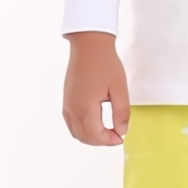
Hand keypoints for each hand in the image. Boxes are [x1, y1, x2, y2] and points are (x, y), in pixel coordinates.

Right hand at [62, 31, 129, 145]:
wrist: (89, 45)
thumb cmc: (105, 64)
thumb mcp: (119, 88)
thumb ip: (121, 112)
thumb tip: (121, 131)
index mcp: (85, 107)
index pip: (95, 135)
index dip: (109, 140)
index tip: (121, 137)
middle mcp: (73, 108)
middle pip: (84, 137)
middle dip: (101, 141)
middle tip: (116, 135)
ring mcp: (67, 104)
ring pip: (76, 132)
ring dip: (91, 137)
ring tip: (107, 131)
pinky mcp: (66, 99)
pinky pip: (71, 123)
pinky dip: (82, 129)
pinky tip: (95, 123)